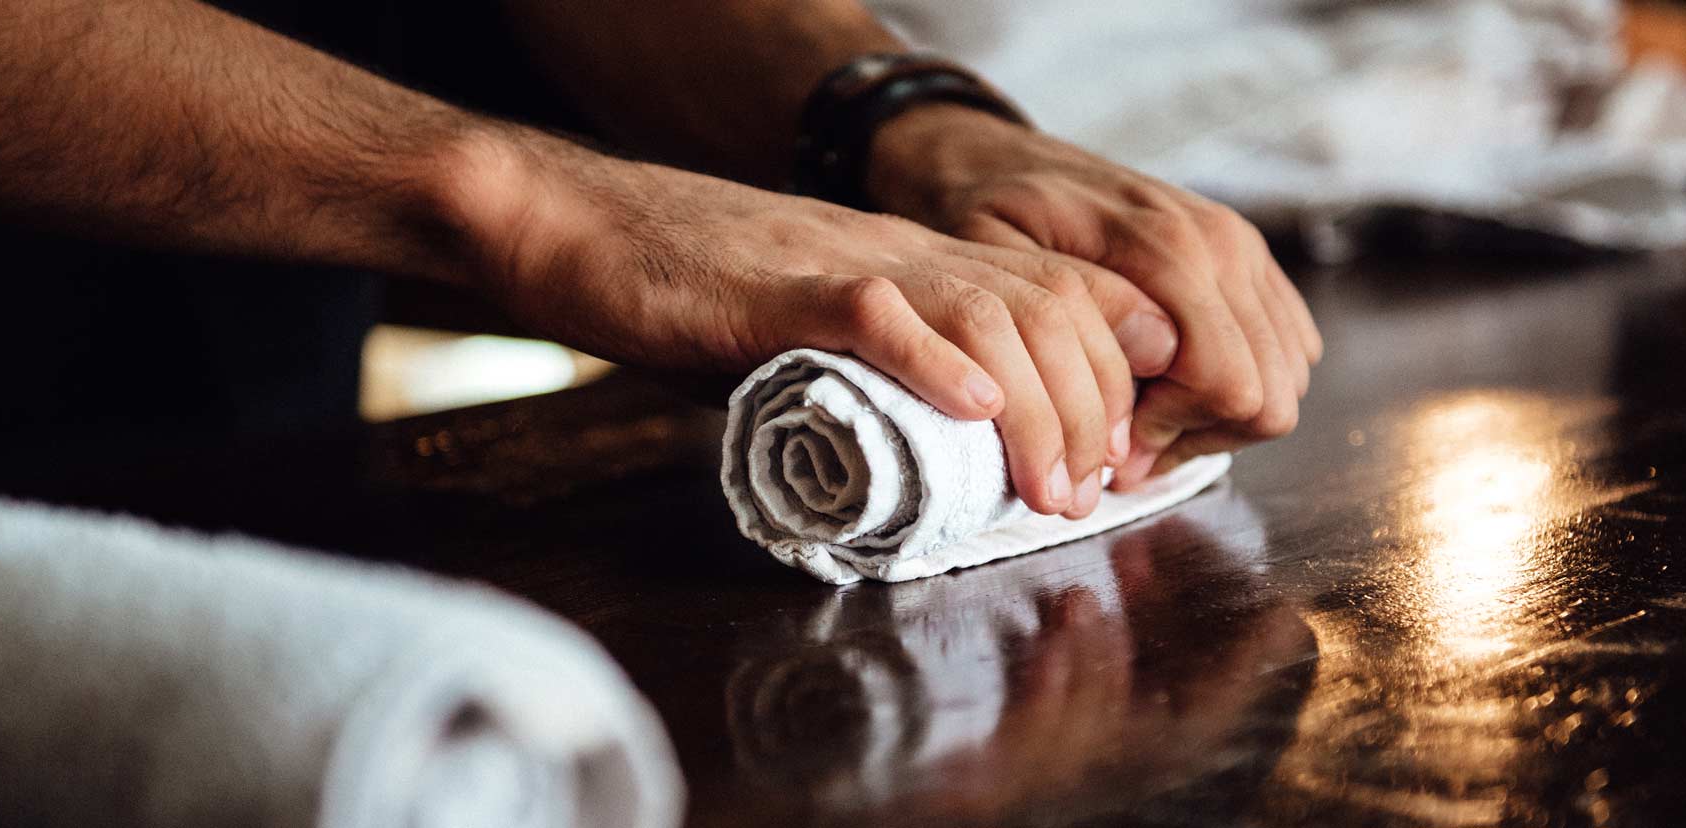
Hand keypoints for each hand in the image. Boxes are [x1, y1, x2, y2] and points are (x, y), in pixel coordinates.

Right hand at [434, 127, 1137, 516]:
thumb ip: (865, 374)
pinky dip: (933, 358)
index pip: (1053, 290)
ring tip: (1047, 483)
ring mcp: (839, 265)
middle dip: (1089, 405)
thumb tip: (923, 460)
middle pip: (1044, 305)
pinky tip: (971, 405)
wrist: (573, 226)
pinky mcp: (775, 288)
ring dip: (1035, 404)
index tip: (1112, 449)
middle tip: (1081, 492)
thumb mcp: (806, 328)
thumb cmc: (679, 287)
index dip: (1107, 366)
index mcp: (911, 263)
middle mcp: (897, 254)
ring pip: (984, 312)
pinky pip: (873, 310)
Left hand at [866, 105, 1322, 488]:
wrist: (1000, 161)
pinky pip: (1290, 353)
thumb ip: (1067, 349)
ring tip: (1142, 413)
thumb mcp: (996, 276)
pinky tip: (1170, 386)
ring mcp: (1247, 250)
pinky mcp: (1254, 262)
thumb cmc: (990, 220)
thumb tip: (1125, 436)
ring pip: (1285, 384)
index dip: (1170, 435)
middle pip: (1267, 396)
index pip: (1226, 384)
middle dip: (1196, 435)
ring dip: (1218, 418)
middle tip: (1123, 440)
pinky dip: (1240, 387)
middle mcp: (1223, 245)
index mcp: (1168, 249)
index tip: (1105, 441)